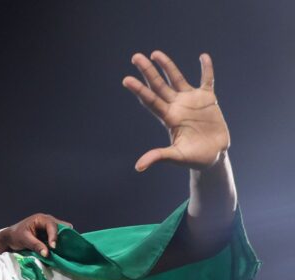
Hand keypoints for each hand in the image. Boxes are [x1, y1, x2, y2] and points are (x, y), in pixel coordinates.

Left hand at [0, 213, 73, 258]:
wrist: (10, 238)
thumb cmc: (15, 236)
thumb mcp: (24, 240)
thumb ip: (36, 246)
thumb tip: (47, 253)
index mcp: (41, 219)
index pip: (52, 225)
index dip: (54, 236)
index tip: (53, 247)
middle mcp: (48, 221)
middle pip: (61, 227)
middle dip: (63, 237)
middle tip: (63, 248)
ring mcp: (49, 228)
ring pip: (62, 233)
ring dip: (62, 241)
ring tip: (63, 251)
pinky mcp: (49, 235)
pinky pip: (58, 239)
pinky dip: (59, 244)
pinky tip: (59, 252)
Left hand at [123, 51, 229, 171]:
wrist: (213, 156)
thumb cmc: (194, 158)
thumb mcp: (176, 157)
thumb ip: (159, 156)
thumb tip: (138, 167)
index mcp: (168, 118)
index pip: (150, 100)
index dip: (139, 90)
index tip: (126, 80)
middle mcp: (176, 106)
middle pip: (159, 85)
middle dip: (148, 71)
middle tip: (135, 57)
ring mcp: (191, 101)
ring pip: (177, 79)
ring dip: (167, 66)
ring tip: (155, 53)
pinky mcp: (208, 99)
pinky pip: (207, 80)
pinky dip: (207, 69)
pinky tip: (203, 56)